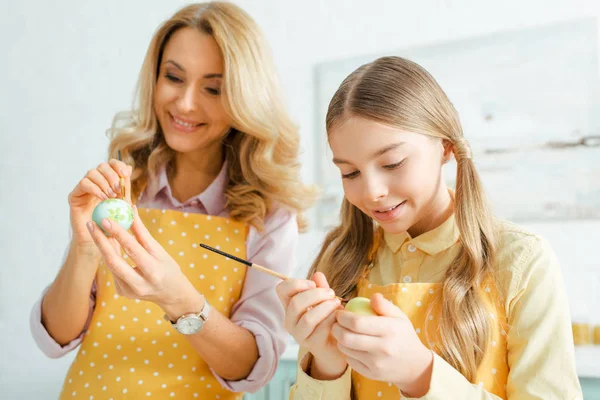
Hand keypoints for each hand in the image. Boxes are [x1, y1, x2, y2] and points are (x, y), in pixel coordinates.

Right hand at [69, 159, 131, 247]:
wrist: (96, 241)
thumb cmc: (112, 224)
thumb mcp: (122, 205)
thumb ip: (124, 188)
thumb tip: (129, 169)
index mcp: (107, 181)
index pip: (111, 164)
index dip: (118, 165)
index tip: (125, 174)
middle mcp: (94, 182)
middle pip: (102, 166)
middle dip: (112, 175)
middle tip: (118, 189)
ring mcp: (83, 188)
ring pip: (92, 172)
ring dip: (104, 182)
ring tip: (111, 196)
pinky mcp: (75, 195)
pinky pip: (83, 183)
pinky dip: (95, 188)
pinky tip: (103, 198)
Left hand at [86, 204, 201, 317]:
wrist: (172, 295)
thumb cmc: (168, 268)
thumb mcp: (160, 251)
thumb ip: (142, 233)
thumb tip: (130, 210)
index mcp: (153, 272)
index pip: (133, 249)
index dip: (118, 234)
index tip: (106, 219)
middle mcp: (140, 284)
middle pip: (114, 261)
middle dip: (100, 241)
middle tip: (91, 224)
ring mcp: (128, 291)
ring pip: (110, 265)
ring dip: (102, 246)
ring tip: (95, 230)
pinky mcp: (122, 292)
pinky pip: (113, 270)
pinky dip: (109, 255)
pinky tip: (105, 244)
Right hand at [276, 272, 346, 379]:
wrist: (338, 344)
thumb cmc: (329, 318)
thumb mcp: (325, 300)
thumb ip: (321, 287)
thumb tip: (317, 274)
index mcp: (290, 306)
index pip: (281, 290)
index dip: (295, 283)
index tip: (312, 284)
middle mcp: (290, 321)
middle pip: (295, 304)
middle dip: (316, 294)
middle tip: (331, 293)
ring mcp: (300, 335)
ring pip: (308, 318)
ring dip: (326, 307)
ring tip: (337, 303)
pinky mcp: (313, 345)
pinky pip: (322, 329)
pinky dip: (332, 319)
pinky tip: (339, 317)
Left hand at [332, 293, 433, 396]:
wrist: (415, 366)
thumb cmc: (403, 336)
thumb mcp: (399, 317)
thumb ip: (384, 305)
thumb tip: (372, 296)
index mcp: (389, 330)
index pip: (357, 322)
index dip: (343, 317)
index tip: (340, 313)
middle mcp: (383, 348)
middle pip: (347, 338)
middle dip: (335, 328)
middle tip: (335, 323)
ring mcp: (376, 364)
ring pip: (346, 350)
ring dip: (339, 340)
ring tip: (343, 333)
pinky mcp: (372, 374)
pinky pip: (350, 362)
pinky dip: (347, 353)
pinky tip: (351, 347)